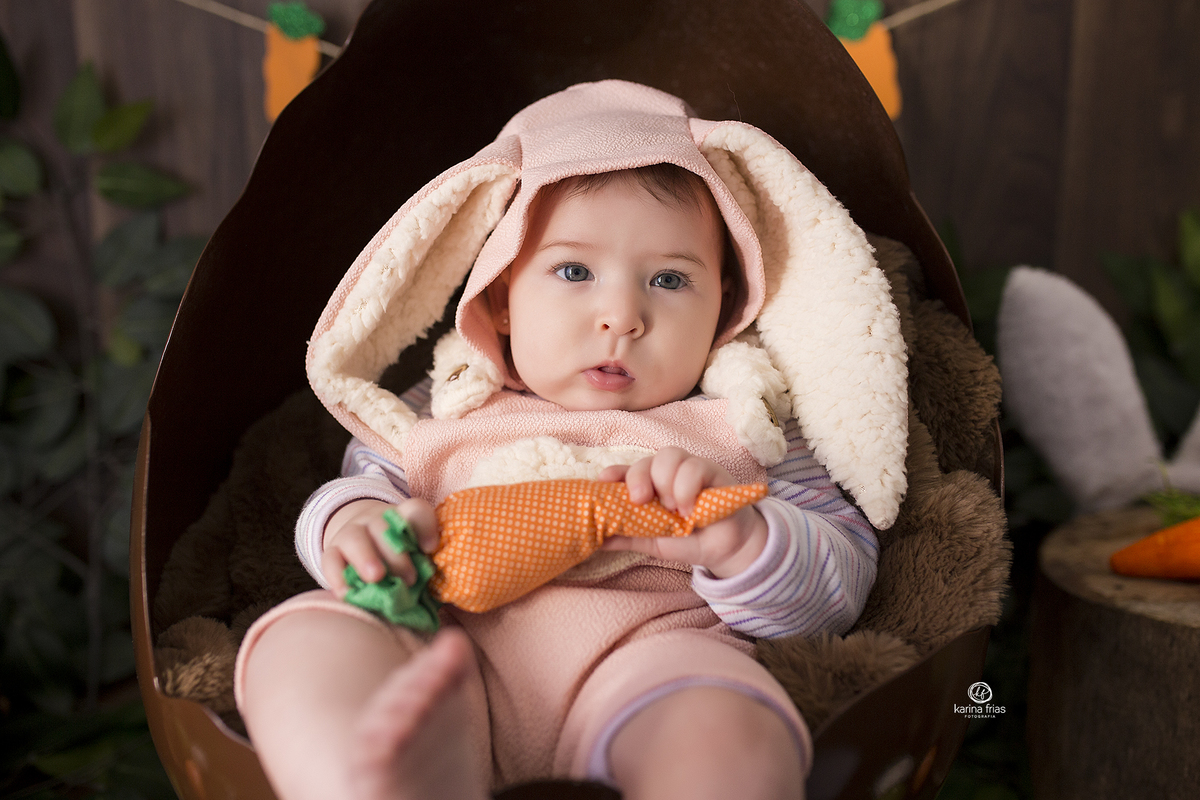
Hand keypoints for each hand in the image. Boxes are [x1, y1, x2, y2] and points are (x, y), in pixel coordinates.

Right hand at [321, 498, 438, 595]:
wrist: (363, 543)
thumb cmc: (398, 556)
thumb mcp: (414, 555)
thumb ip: (425, 565)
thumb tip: (442, 592)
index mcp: (401, 518)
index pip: (415, 510)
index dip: (425, 525)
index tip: (430, 548)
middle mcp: (375, 521)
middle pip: (383, 527)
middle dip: (396, 553)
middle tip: (409, 579)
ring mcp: (350, 534)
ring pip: (354, 539)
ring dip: (366, 558)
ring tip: (376, 579)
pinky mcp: (331, 552)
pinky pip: (329, 560)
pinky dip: (337, 576)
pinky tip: (348, 594)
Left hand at [598, 447, 767, 578]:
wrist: (726, 549)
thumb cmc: (689, 540)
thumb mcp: (655, 542)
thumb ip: (628, 537)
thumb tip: (596, 540)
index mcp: (650, 486)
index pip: (628, 471)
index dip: (615, 472)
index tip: (603, 481)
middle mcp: (667, 473)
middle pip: (647, 459)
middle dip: (639, 477)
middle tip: (640, 501)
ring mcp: (690, 469)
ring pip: (669, 455)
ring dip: (666, 482)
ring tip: (673, 509)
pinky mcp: (713, 471)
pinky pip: (695, 466)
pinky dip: (687, 487)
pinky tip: (690, 509)